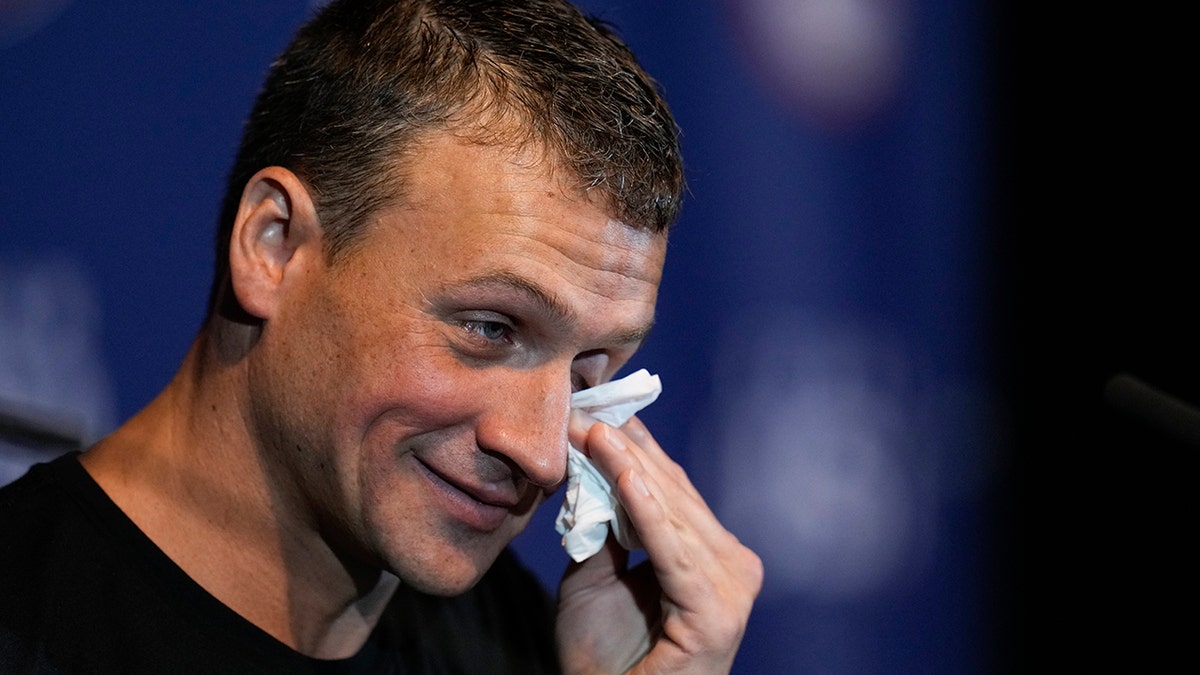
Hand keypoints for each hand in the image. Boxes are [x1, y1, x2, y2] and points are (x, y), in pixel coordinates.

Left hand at [555, 410, 762, 673]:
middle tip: (586, 406)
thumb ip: (604, 526)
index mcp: (710, 557)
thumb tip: (593, 463)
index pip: (672, 490)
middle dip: (626, 450)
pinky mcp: (717, 612)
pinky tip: (624, 474)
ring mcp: (732, 589)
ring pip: (671, 514)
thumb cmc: (603, 658)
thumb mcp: (597, 574)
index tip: (599, 406)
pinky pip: (673, 550)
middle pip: (672, 495)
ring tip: (593, 429)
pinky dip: (647, 510)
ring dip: (628, 468)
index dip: (634, 448)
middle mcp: (732, 567)